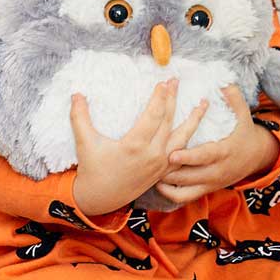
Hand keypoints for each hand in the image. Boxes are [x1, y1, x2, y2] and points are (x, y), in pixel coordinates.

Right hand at [70, 79, 209, 216]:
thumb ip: (79, 117)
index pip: (153, 116)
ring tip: (203, 104)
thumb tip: (76, 93)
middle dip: (173, 99)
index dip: (159, 97)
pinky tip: (196, 130)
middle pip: (168, 122)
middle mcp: (151, 155)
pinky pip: (182, 154)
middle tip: (176, 81)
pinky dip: (191, 141)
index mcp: (134, 146)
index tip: (163, 82)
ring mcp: (160, 165)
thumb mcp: (85, 142)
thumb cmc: (92, 169)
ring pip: (182, 139)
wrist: (100, 198)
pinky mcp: (162, 173)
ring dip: (193, 120)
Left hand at [153, 84, 279, 206]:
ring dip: (166, 183)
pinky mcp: (205, 190)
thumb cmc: (244, 132)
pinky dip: (170, 193)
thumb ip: (234, 98)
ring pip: (185, 190)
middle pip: (190, 176)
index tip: (171, 154)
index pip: (204, 156)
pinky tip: (156, 183)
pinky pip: (185, 197)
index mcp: (224, 151)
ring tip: (148, 173)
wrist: (256, 158)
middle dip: (169, 172)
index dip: (188, 157)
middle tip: (149, 166)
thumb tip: (225, 82)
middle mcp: (217, 171)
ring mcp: (210, 183)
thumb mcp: (243, 115)